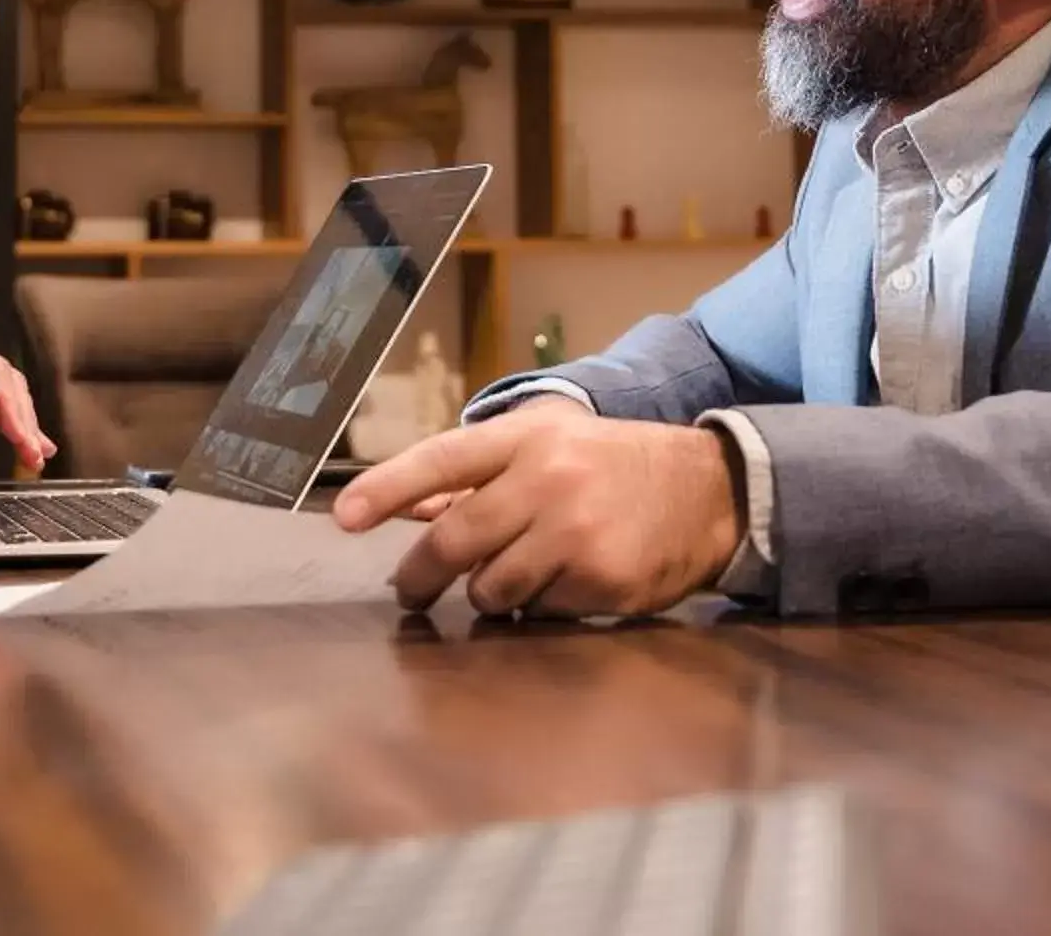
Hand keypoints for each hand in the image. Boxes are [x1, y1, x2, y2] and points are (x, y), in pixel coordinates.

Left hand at [333, 403, 741, 617]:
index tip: (342, 517)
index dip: (387, 488)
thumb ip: (479, 475)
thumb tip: (408, 508)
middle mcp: (548, 479)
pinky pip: (539, 612)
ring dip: (490, 593)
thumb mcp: (549, 446)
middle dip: (419, 575)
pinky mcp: (601, 579)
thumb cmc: (611, 466)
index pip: (442, 460)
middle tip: (408, 593)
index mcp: (527, 438)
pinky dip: (541, 606)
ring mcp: (576, 532)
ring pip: (490, 588)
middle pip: (454, 540)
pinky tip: (570, 582)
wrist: (708, 490)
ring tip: (519, 574)